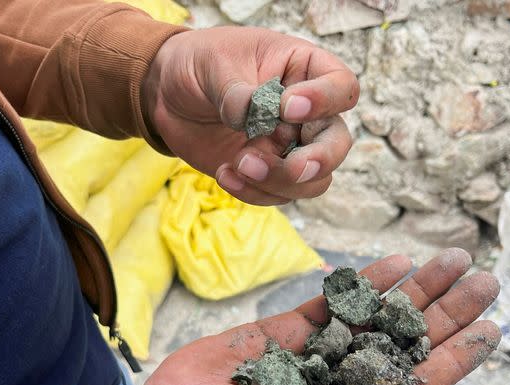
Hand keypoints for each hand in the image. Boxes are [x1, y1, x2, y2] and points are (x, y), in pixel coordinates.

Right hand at [92, 249, 500, 384]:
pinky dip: (365, 282)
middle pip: (408, 342)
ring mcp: (318, 352)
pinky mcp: (288, 329)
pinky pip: (335, 301)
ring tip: (453, 260)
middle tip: (485, 280)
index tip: (492, 331)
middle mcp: (345, 383)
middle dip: (448, 311)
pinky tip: (395, 264)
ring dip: (416, 288)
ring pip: (378, 315)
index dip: (456, 358)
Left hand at [142, 26, 357, 205]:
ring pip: (312, 180)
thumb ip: (239, 93)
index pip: (342, 87)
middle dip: (319, 160)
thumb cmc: (200, 64)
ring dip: (280, 181)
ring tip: (239, 164)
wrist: (167, 94)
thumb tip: (252, 118)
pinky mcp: (266, 173)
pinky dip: (253, 192)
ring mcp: (288, 147)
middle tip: (294, 167)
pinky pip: (277, 195)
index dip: (326, 101)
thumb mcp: (215, 64)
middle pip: (338, 143)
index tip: (288, 106)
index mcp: (304, 71)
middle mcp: (306, 114)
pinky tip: (225, 174)